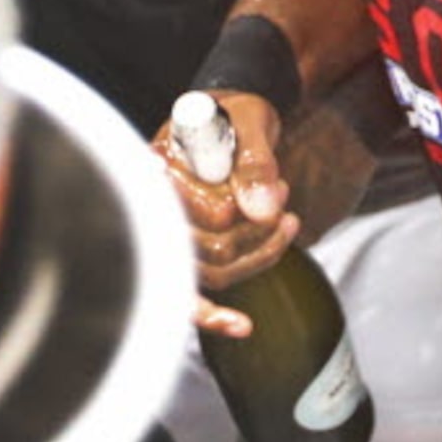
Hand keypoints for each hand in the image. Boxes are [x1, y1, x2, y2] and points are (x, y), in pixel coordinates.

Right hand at [154, 92, 294, 338]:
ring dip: (258, 254)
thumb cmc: (237, 115)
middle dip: (254, 230)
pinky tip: (242, 326)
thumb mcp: (250, 121)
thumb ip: (255, 161)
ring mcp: (169, 235)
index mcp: (156, 170)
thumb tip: (265, 210)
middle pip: (201, 249)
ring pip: (210, 272)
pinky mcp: (187, 255)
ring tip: (287, 220)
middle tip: (284, 192)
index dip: (225, 210)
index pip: (179, 212)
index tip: (271, 189)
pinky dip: (216, 315)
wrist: (234, 119)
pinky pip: (194, 297)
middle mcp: (153, 208)